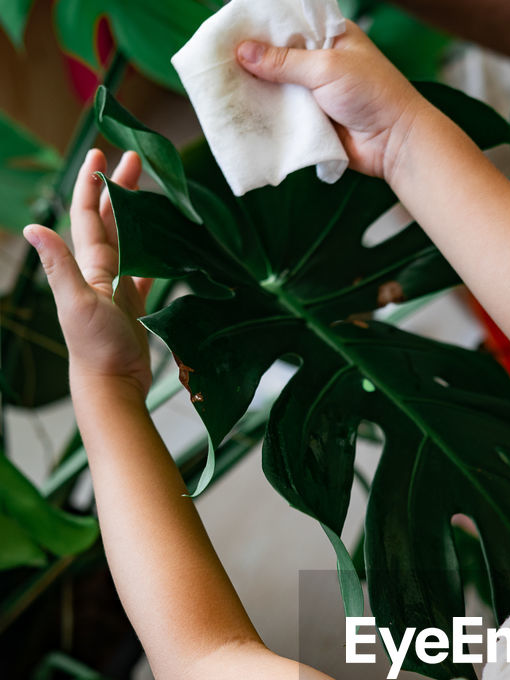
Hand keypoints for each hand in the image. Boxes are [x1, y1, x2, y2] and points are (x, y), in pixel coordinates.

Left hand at [24, 148, 152, 400]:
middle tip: (136, 160)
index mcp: (89, 266)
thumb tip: (32, 227)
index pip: (89, 216)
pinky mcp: (136, 309)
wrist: (112, 384)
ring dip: (139, 219)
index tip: (102, 153)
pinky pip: (147, 274)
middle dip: (120, 190)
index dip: (94, 184)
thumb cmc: (95, 346)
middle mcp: (102, 273)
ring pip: (130, 243)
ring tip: (155, 196)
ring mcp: (119, 290)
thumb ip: (58, 264)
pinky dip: (155, 258)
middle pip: (111, 222)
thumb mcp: (76, 301)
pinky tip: (167, 248)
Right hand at [236, 21, 428, 183]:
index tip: (229, 30)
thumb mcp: (326, 67)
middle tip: (218, 60)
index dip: (259, 25)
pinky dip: (266, 114)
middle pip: (276, 54)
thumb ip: (285, 61)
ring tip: (223, 86)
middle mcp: (319, 59)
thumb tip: (242, 51)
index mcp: (328, 34)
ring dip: (255, 88)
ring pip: (276, 85)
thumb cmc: (372, 94)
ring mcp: (314, 90)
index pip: (286, 21)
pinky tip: (241, 111)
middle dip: (251, 59)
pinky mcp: (311, 119)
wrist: (394, 143)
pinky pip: (283, 113)